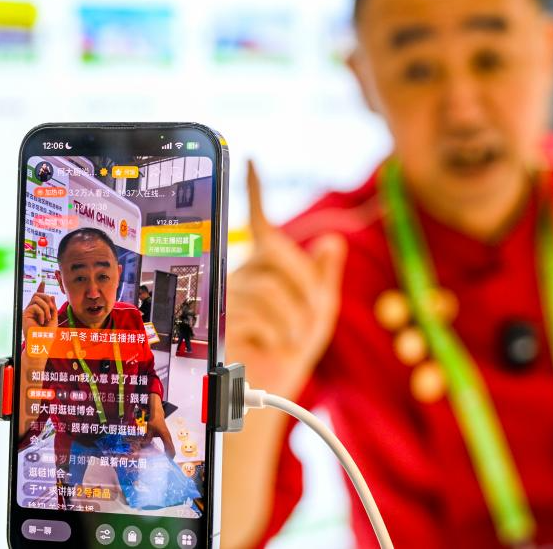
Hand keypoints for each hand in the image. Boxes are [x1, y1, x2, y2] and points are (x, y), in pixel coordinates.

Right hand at [23, 281, 56, 367]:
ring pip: (37, 298)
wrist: (42, 343)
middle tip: (51, 309)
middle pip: (38, 294)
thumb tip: (51, 295)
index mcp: (39, 309)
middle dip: (47, 299)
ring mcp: (28, 311)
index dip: (40, 288)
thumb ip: (52, 307)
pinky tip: (41, 321)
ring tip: (47, 318)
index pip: (39, 296)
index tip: (43, 281)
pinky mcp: (25, 314)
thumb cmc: (47, 333)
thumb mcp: (53, 318)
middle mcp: (32, 309)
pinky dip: (41, 312)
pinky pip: (35, 305)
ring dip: (45, 307)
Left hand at [147, 395, 175, 459]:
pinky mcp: (166, 437)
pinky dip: (167, 451)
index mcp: (165, 436)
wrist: (158, 414)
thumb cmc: (154, 421)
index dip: (169, 456)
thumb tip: (144, 447)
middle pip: (172, 449)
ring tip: (165, 461)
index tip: (167, 462)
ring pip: (171, 448)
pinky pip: (168, 446)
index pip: (169, 448)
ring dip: (169, 454)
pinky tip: (163, 455)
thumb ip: (147, 438)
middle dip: (170, 457)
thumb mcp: (149, 429)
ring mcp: (168, 437)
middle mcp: (168, 437)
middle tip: (166, 465)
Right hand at [224, 162, 346, 399]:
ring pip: (272, 290)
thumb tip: (333, 239)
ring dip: (295, 320)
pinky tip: (273, 347)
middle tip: (312, 317)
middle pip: (279, 257)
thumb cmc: (292, 351)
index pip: (261, 224)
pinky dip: (277, 335)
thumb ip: (324, 277)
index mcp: (263, 267)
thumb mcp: (319, 311)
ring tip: (292, 340)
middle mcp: (241, 275)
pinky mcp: (219, 325)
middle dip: (307, 287)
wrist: (271, 393)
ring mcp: (227, 299)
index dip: (256, 190)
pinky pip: (257, 316)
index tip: (251, 159)